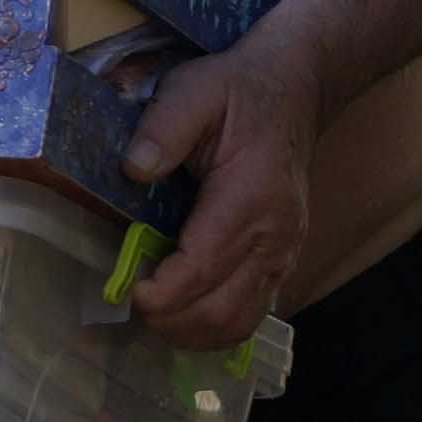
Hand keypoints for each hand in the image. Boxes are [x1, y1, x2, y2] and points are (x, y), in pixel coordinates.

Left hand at [114, 35, 315, 350]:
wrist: (295, 91)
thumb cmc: (239, 92)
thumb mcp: (195, 89)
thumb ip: (164, 126)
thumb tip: (134, 168)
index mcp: (251, 197)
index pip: (204, 267)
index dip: (163, 292)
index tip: (127, 289)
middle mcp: (275, 235)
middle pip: (221, 309)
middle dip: (170, 320)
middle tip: (130, 304)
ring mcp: (284, 253)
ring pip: (239, 322)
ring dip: (191, 332)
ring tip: (153, 315)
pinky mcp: (283, 260)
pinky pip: (253, 313)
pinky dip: (215, 328)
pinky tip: (184, 317)